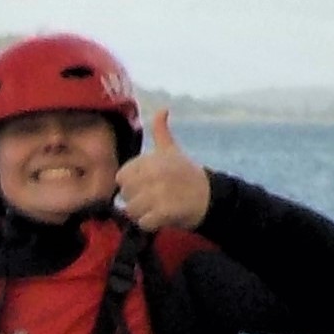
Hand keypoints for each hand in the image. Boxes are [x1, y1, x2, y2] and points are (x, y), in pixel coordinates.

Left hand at [114, 109, 209, 231]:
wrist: (211, 197)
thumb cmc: (187, 174)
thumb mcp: (172, 150)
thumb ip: (161, 131)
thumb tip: (163, 109)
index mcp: (152, 160)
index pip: (122, 176)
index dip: (130, 184)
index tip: (143, 186)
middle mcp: (154, 174)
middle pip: (125, 195)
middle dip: (135, 200)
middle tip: (150, 200)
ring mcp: (160, 193)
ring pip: (132, 210)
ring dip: (141, 214)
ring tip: (154, 210)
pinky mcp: (166, 212)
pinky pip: (144, 222)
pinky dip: (149, 224)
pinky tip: (160, 218)